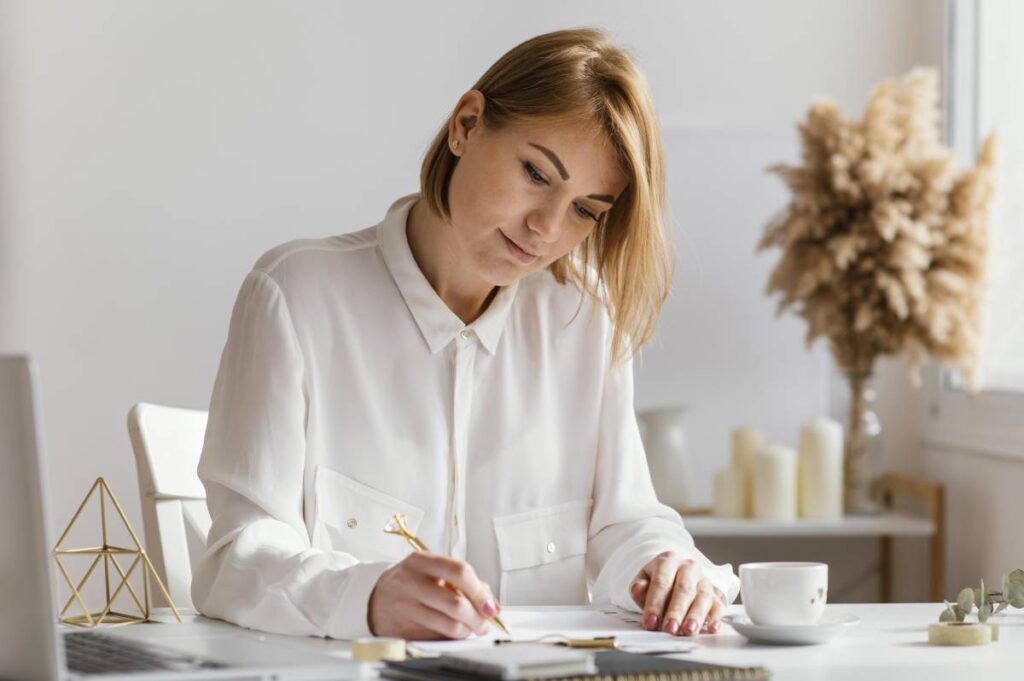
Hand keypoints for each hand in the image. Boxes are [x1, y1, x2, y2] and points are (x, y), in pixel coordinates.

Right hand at [367, 552, 500, 638]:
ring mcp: (406, 607)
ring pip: (449, 625)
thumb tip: (490, 603)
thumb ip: (462, 581)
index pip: (460, 572)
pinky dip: (453, 637)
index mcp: (421, 561)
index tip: (490, 606)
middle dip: (478, 617)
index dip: (480, 592)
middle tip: (485, 623)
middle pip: (456, 604)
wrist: (376, 597)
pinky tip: (455, 631)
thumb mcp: (432, 570)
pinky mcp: (403, 628)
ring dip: (468, 630)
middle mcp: (411, 582)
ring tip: (471, 628)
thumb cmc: (411, 582)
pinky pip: (438, 637)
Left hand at [629, 551, 725, 635]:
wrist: (677, 575)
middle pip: (684, 589)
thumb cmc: (659, 582)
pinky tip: (711, 627)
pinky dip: (716, 617)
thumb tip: (638, 589)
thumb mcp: (644, 580)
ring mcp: (704, 580)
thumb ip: (638, 587)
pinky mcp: (716, 594)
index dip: (655, 603)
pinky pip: (719, 604)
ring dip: (695, 616)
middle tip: (669, 629)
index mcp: (668, 561)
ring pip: (703, 597)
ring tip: (688, 631)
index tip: (650, 622)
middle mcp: (689, 567)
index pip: (661, 582)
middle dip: (676, 611)